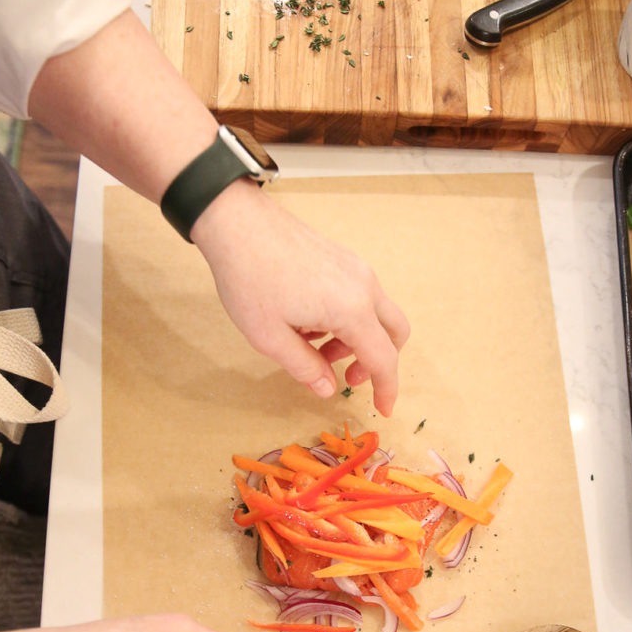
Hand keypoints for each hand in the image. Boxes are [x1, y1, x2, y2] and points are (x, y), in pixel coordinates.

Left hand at [192, 178, 410, 416]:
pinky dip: (348, 318)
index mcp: (351, 309)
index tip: (383, 409)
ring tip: (314, 348)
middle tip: (347, 377)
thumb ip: (305, 368)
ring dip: (357, 340)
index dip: (386, 389)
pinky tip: (309, 322)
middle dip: (378, 362)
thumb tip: (328, 388)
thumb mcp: (270, 338)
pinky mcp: (343, 258)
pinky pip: (361, 296)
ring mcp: (356, 268)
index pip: (383, 358)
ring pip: (377, 314)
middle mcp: (363, 286)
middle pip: (394, 332)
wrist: (236, 222)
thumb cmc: (249, 279)